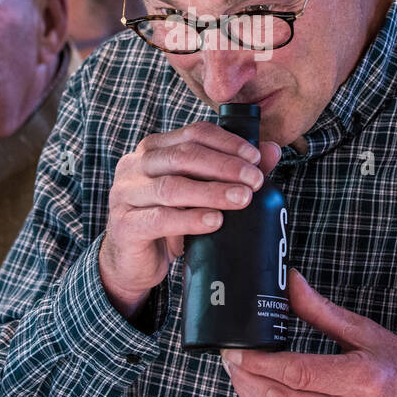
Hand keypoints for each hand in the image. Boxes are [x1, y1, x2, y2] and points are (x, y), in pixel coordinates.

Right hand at [99, 121, 279, 318]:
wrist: (132, 263)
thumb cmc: (168, 222)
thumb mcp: (198, 195)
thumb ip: (231, 171)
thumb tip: (271, 151)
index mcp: (154, 150)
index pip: (193, 133)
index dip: (226, 142)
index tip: (255, 158)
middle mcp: (135, 166)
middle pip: (183, 156)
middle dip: (224, 166)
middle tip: (254, 180)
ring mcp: (125, 195)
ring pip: (172, 187)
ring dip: (212, 192)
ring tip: (242, 199)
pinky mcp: (125, 225)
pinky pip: (160, 219)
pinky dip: (190, 220)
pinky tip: (214, 222)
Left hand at [221, 268, 396, 396]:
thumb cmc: (395, 365)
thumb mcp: (364, 331)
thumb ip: (321, 310)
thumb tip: (290, 282)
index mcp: (360, 378)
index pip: (298, 373)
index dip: (261, 363)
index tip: (237, 350)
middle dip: (247, 379)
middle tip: (230, 358)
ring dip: (251, 396)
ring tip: (238, 373)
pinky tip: (257, 391)